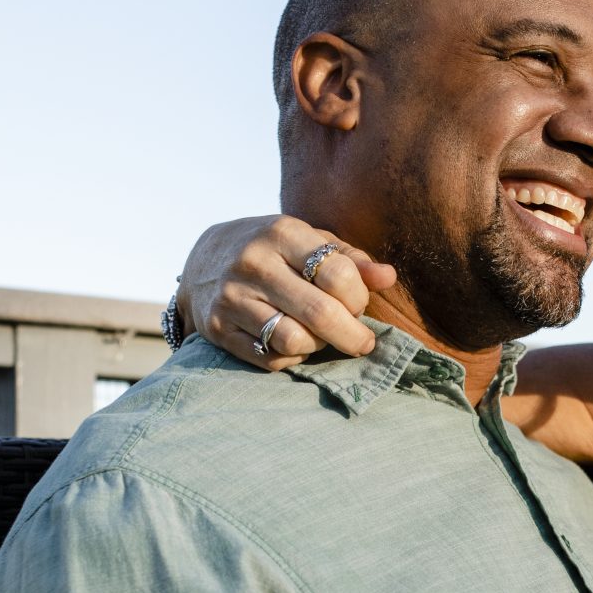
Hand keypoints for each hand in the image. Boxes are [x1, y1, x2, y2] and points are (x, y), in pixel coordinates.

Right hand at [178, 215, 395, 370]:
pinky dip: (292, 357)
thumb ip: (351, 260)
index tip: (359, 306)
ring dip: (319, 346)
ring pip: (294, 340)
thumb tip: (389, 277)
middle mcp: (253, 263)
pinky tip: (295, 344)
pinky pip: (269, 359)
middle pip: (320, 313)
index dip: (359, 298)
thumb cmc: (273, 251)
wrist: (203, 260)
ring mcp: (232, 297)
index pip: (337, 274)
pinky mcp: (218, 328)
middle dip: (352, 335)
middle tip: (363, 342)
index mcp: (281, 233)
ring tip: (322, 337)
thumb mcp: (309, 242)